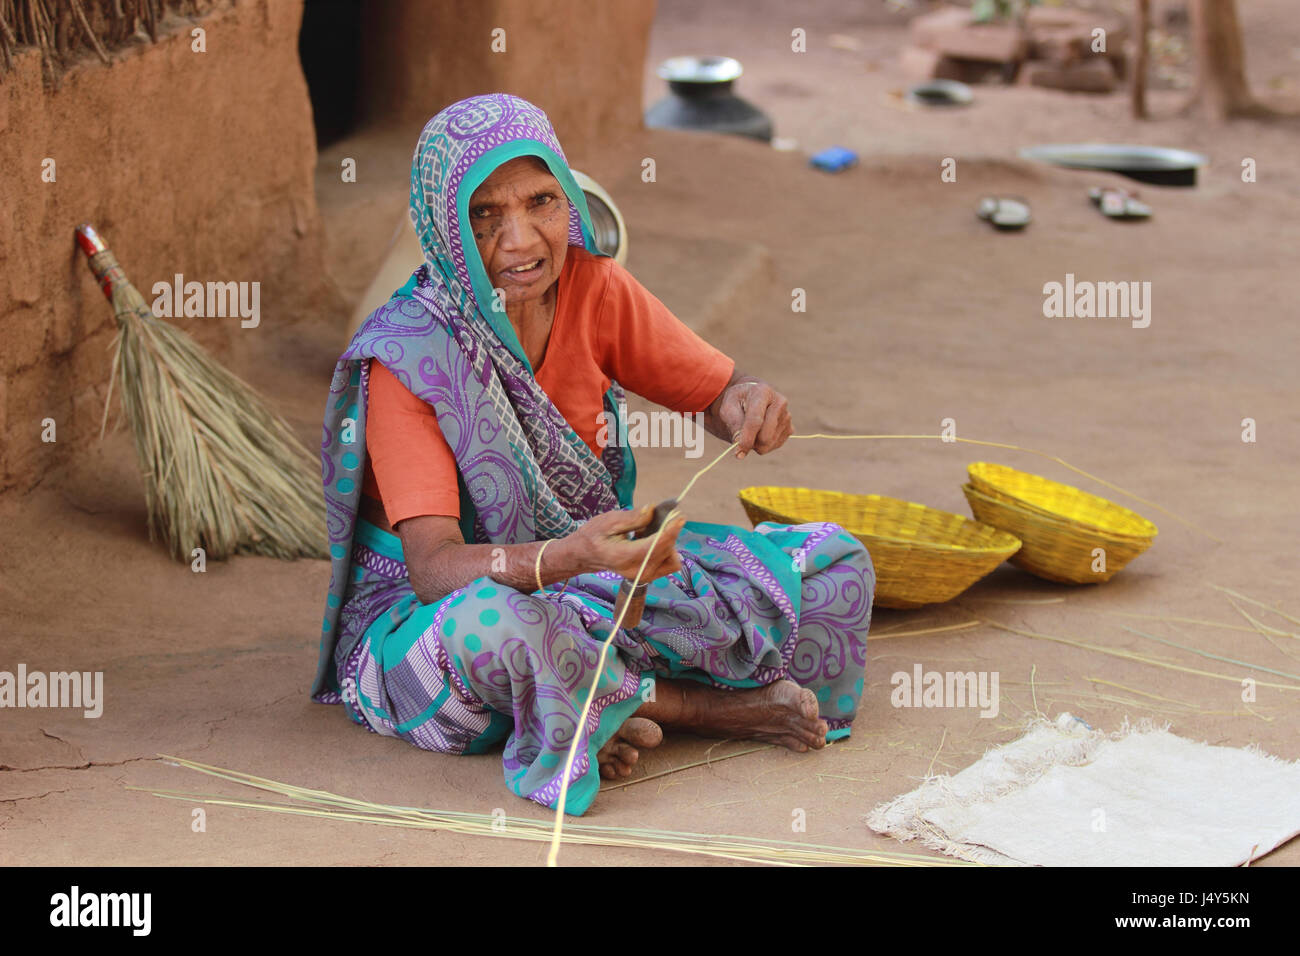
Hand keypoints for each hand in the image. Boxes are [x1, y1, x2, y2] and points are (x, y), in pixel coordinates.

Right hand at [562, 506, 685, 582]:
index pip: (655, 546)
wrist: (584, 555)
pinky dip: (666, 549)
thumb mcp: (608, 521)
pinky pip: (668, 563)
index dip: (670, 530)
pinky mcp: (648, 576)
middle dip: (670, 532)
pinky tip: (652, 539)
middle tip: (666, 515)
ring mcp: (643, 577)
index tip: (678, 515)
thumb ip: (633, 518)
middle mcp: (636, 572)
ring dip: (668, 542)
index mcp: (624, 557)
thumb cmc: (593, 536)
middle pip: (667, 552)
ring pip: (672, 560)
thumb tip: (653, 510)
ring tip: (653, 530)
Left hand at [715, 379, 792, 458]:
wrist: (751, 397)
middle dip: (751, 443)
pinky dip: (763, 445)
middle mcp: (779, 402)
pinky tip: (759, 433)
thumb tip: (739, 443)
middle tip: (740, 438)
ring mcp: (787, 416)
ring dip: (756, 444)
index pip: (755, 420)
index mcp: (762, 392)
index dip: (747, 438)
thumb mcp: (728, 407)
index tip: (738, 452)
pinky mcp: (790, 428)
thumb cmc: (738, 401)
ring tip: (750, 431)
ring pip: (769, 443)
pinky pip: (774, 446)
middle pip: (765, 435)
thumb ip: (733, 423)